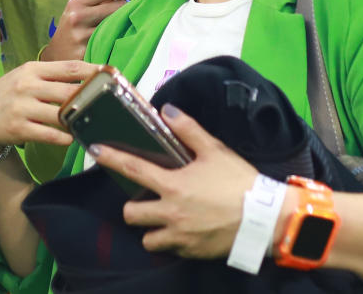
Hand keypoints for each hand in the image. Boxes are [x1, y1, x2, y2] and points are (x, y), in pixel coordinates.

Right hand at [0, 60, 101, 155]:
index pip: (69, 68)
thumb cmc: (11, 93)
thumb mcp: (27, 76)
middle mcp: (28, 86)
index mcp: (33, 69)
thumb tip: (88, 76)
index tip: (111, 75)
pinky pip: (50, 134)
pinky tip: (74, 137)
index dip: (93, 71)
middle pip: (69, 91)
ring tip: (96, 123)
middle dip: (92, 97)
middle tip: (111, 103)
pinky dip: (66, 137)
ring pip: (61, 115)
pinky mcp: (20, 128)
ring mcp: (23, 108)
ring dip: (80, 120)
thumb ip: (52, 75)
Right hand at [41, 0, 139, 61]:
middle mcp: (77, 16)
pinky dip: (121, 40)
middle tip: (138, 12)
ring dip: (128, 24)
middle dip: (132, 7)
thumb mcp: (86, 6)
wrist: (57, 57)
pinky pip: (113, 43)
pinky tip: (122, 41)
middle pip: (118, 6)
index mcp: (77, 1)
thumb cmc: (76, 27)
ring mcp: (82, 36)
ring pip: (118, 24)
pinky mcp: (87, 53)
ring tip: (130, 26)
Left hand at [90, 104, 258, 259]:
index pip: (132, 169)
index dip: (111, 159)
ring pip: (147, 239)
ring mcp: (180, 236)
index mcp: (173, 186)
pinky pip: (170, 250)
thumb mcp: (215, 150)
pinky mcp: (192, 253)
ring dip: (151, 230)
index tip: (94, 152)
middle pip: (131, 214)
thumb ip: (188, 130)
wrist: (267, 220)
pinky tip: (183, 232)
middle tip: (146, 200)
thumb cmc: (240, 182)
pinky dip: (171, 242)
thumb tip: (167, 110)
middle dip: (133, 208)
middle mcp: (170, 213)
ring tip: (163, 220)